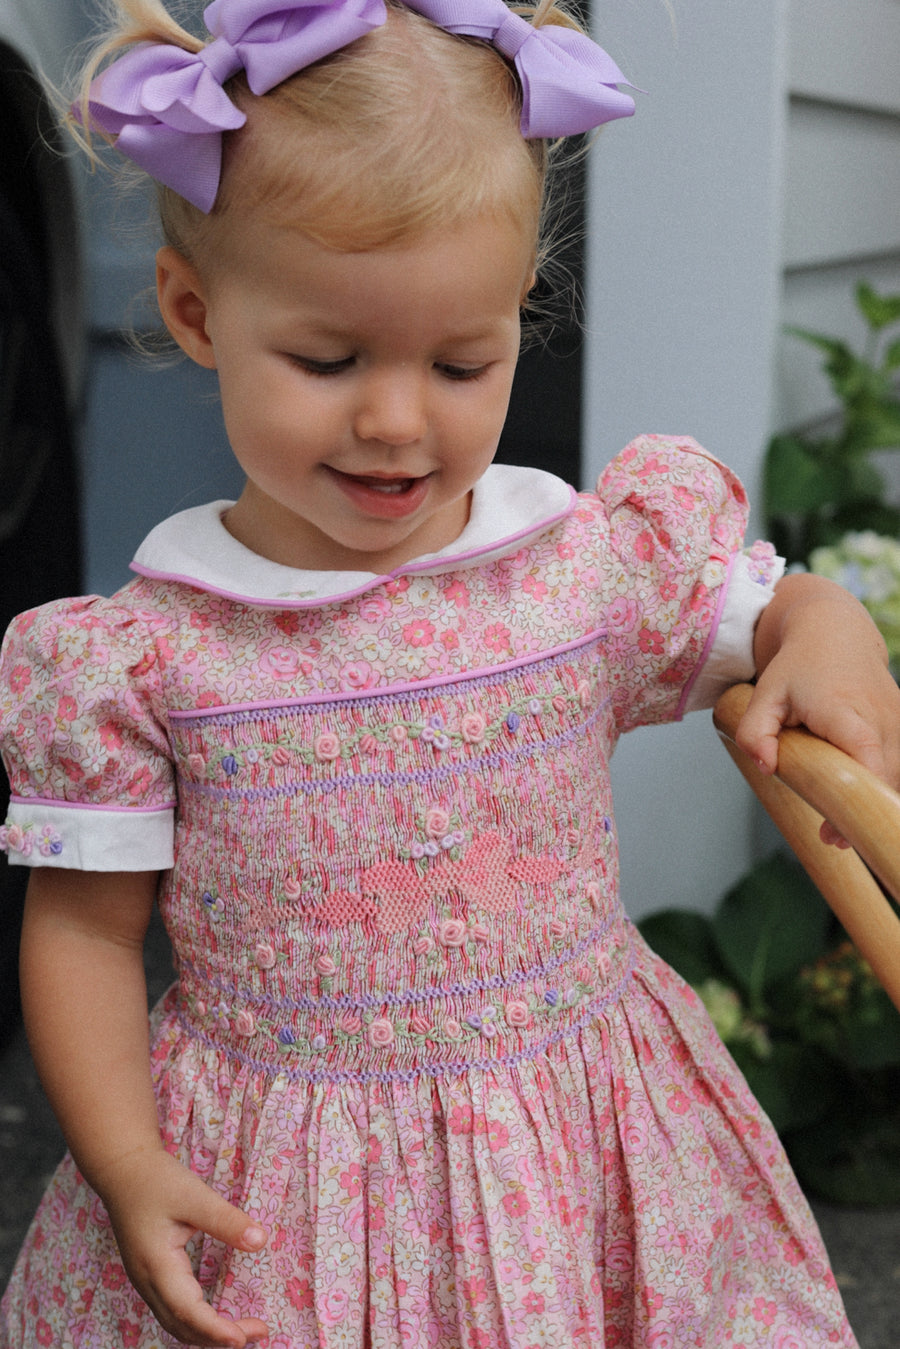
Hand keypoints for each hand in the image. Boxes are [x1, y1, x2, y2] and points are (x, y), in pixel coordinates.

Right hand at [101, 1148, 269, 1346]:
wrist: (123, 1171)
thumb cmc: (157, 1181)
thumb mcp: (195, 1196)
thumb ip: (226, 1220)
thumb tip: (260, 1242)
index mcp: (157, 1265)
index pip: (188, 1311)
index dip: (216, 1330)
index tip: (244, 1338)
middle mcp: (147, 1282)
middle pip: (182, 1326)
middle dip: (218, 1338)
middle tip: (259, 1331)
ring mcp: (145, 1282)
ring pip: (175, 1323)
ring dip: (207, 1333)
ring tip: (243, 1331)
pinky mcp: (149, 1276)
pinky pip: (172, 1311)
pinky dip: (196, 1321)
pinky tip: (216, 1315)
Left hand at [737, 573, 899, 844]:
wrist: (836, 634)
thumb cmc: (798, 666)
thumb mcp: (765, 692)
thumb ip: (754, 731)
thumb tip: (766, 766)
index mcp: (849, 713)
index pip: (868, 767)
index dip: (854, 804)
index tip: (832, 834)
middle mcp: (884, 721)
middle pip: (887, 783)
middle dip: (864, 816)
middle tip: (832, 839)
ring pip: (896, 779)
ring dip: (874, 803)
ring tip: (841, 828)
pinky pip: (897, 769)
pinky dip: (881, 787)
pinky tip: (858, 801)